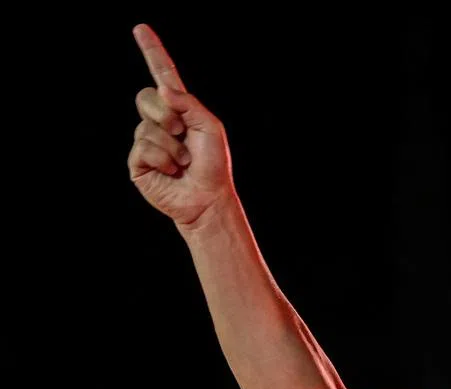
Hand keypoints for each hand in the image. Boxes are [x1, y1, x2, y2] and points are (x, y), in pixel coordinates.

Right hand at [127, 24, 235, 227]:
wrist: (207, 198)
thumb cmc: (213, 164)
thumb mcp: (209, 127)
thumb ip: (189, 104)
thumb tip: (162, 90)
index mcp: (179, 110)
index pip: (162, 75)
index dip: (152, 52)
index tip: (141, 28)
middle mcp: (158, 121)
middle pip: (145, 98)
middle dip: (167, 116)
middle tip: (183, 135)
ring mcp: (145, 141)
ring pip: (147, 127)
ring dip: (172, 147)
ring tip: (183, 162)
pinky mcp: (138, 162)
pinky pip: (143, 148)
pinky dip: (163, 160)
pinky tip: (172, 172)